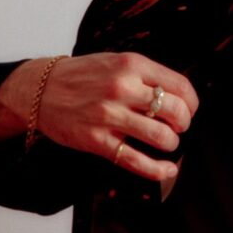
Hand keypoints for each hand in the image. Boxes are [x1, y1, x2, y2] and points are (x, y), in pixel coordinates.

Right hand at [0, 52, 199, 180]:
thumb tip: (180, 96)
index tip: (190, 110)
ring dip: (171, 144)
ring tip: (166, 142)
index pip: (180, 86)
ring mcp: (109, 116)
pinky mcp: (97, 141)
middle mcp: (122, 88)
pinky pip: (136, 161)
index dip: (192, 103)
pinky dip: (158, 170)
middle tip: (178, 127)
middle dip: (184, 124)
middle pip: (175, 112)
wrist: (40, 89)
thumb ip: (146, 75)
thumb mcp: (116, 62)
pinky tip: (168, 170)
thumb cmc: (82, 76)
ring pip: (161, 137)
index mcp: (131, 65)